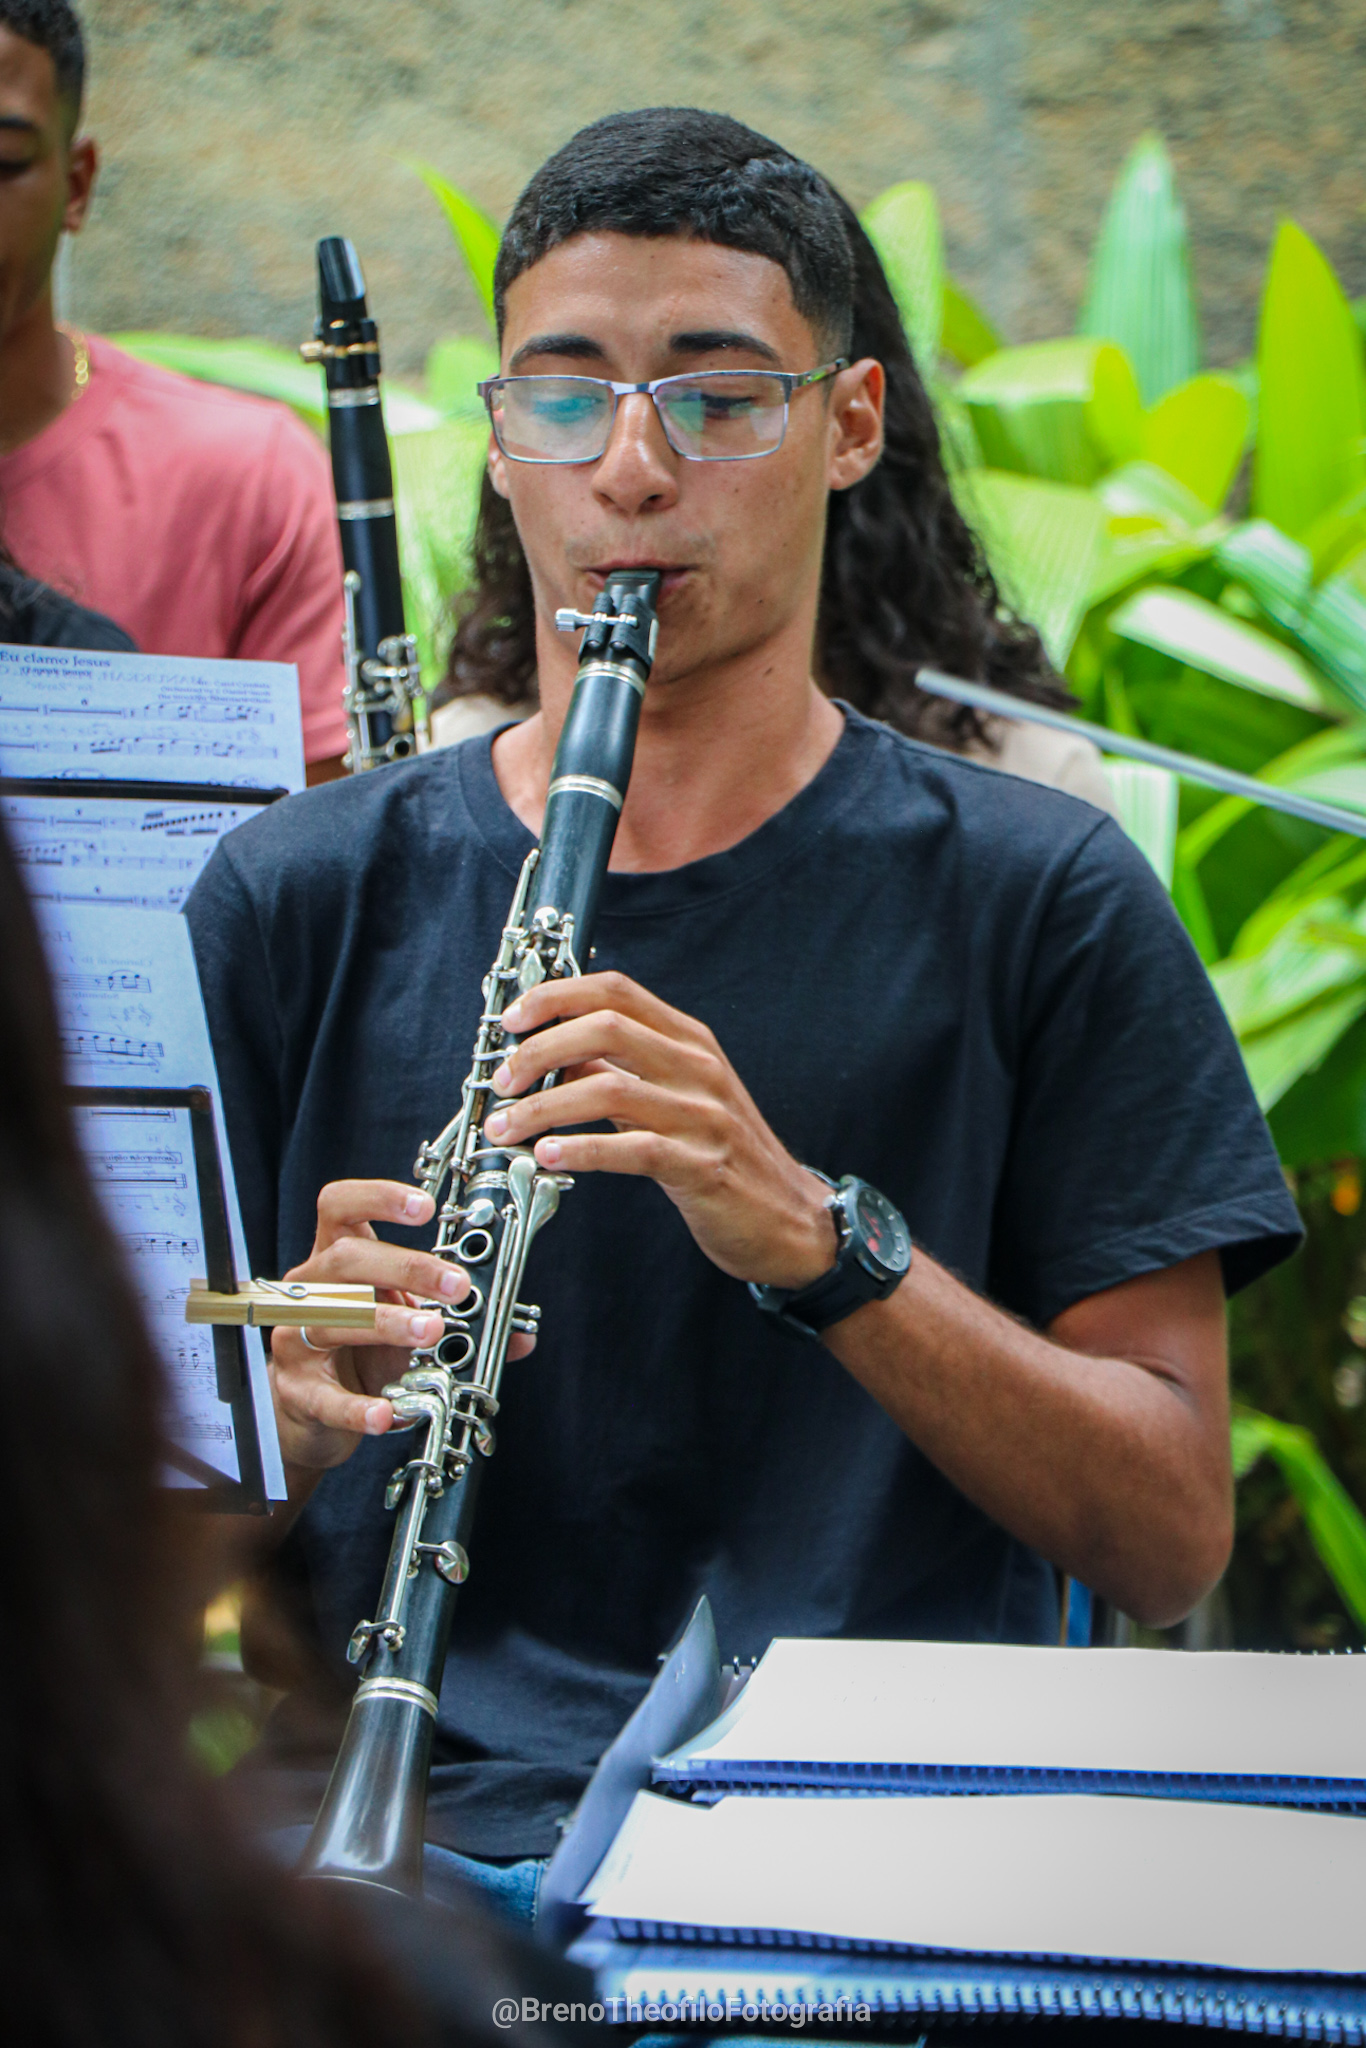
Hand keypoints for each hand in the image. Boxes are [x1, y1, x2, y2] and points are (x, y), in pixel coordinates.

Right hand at [270, 1179, 533, 1479]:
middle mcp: (311, 1292)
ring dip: (387, 1323)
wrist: (313, 1412)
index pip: (339, 1208)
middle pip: (346, 1259)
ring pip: (334, 1318)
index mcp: (336, 1261)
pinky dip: (357, 1406)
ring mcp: (297, 1339)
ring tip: (432, 1331)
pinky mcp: (298, 1391)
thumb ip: (461, 1323)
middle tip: (455, 1284)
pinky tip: (386, 1413)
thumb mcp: (408, 1324)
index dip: (377, 1198)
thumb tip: (519, 1337)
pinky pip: (327, 1398)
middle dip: (406, 1267)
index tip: (425, 1207)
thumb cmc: (361, 1352)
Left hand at [483, 972, 836, 1286]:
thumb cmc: (724, 1156)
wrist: (789, 1219)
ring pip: (607, 1088)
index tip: (512, 1019)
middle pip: (604, 1028)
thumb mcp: (674, 1097)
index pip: (615, 990)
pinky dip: (579, 1150)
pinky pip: (630, 1149)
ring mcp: (703, 1116)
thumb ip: (622, 1069)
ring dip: (542, 1108)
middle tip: (501, 1082)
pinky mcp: (702, 1166)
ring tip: (506, 1128)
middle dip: (537, 1051)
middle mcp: (698, 1068)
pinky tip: (547, 1156)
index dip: (555, 996)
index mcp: (689, 1041)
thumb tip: (554, 1053)